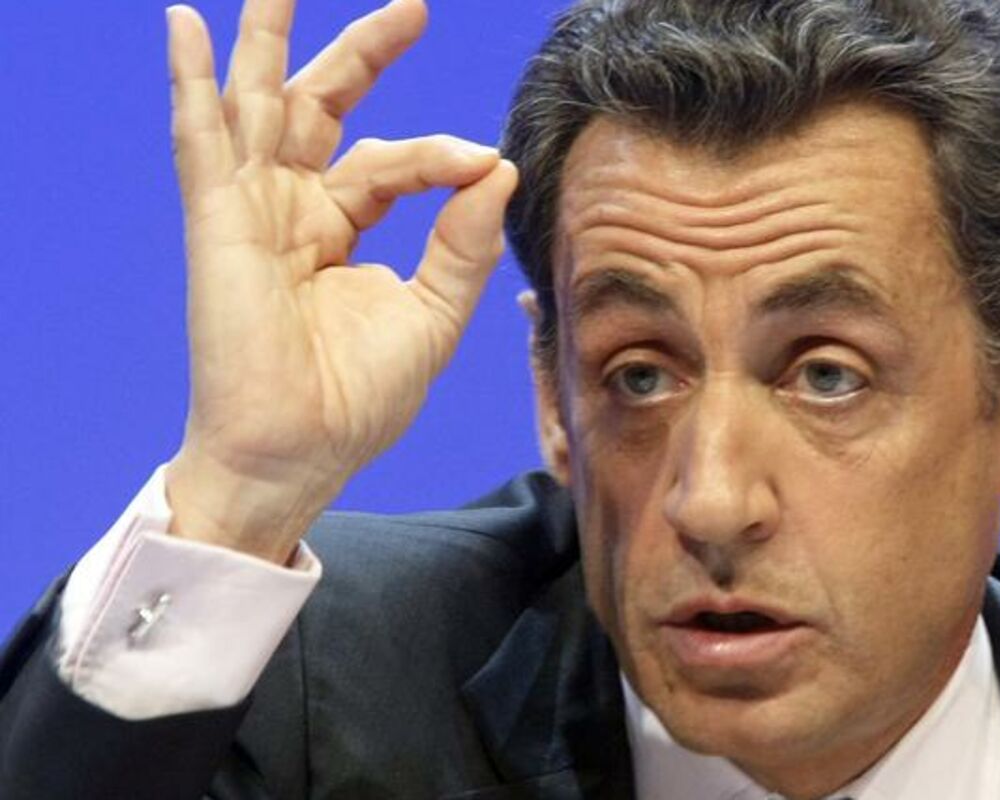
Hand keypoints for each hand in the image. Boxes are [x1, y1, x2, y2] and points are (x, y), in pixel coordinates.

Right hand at [162, 0, 518, 562]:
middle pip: (325, 109)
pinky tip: (182, 27)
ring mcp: (253, 212)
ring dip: (268, 41)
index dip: (438, 156)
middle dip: (363, 54)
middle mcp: (295, 210)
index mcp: (342, 229)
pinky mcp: (219, 226)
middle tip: (411, 8)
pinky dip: (191, 85)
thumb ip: (462, 243)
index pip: (391, 163)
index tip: (482, 162)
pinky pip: (201, 143)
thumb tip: (496, 169)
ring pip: (258, 106)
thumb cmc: (357, 400)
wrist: (300, 454)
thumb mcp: (432, 316)